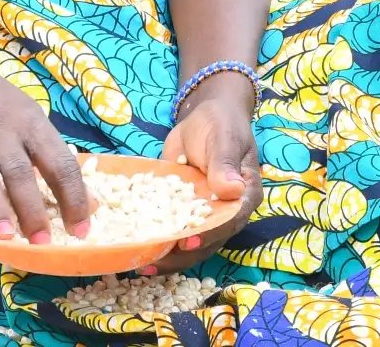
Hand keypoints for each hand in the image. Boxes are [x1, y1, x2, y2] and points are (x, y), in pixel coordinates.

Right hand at [0, 60, 91, 244]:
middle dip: (32, 208)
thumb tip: (90, 202)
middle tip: (41, 242)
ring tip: (5, 236)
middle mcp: (2, 131)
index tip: (80, 231)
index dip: (73, 197)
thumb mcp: (31, 119)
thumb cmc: (0, 107)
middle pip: (19, 170)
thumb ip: (53, 157)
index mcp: (32, 125)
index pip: (59, 162)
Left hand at [148, 76, 260, 273]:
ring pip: (189, 241)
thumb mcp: (224, 138)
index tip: (187, 242)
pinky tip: (135, 248)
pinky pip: (172, 227)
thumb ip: (225, 163)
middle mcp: (227, 212)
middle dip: (181, 254)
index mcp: (244, 197)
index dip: (210, 235)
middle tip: (154, 261)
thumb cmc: (221, 124)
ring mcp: (205, 213)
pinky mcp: (184, 209)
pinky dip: (157, 238)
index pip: (230, 222)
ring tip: (140, 264)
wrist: (205, 115)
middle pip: (208, 240)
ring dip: (167, 254)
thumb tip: (232, 190)